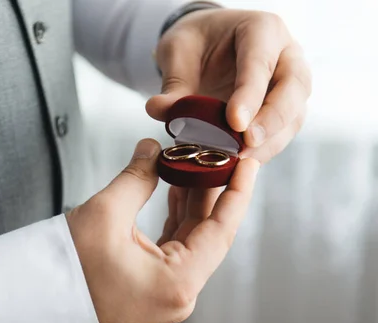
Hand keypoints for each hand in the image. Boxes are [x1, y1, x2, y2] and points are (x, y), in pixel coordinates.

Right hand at [66, 139, 259, 322]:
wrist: (37, 298)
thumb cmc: (68, 265)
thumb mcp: (106, 213)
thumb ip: (138, 176)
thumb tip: (153, 148)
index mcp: (178, 283)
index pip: (221, 230)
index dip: (237, 192)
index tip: (248, 162)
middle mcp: (179, 293)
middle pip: (208, 233)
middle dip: (213, 191)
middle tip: (220, 154)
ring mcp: (167, 293)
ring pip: (192, 238)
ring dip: (193, 201)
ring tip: (197, 163)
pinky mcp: (153, 286)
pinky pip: (175, 247)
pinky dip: (177, 217)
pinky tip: (177, 188)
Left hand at [146, 8, 311, 162]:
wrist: (207, 46)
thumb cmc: (196, 43)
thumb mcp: (177, 52)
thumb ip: (173, 83)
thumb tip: (159, 110)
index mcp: (261, 29)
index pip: (261, 62)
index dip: (250, 94)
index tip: (234, 122)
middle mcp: (286, 54)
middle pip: (294, 87)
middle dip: (271, 119)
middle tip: (246, 143)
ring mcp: (292, 83)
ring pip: (294, 114)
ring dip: (271, 140)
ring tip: (242, 160)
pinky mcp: (287, 109)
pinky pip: (284, 132)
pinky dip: (266, 149)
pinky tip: (243, 162)